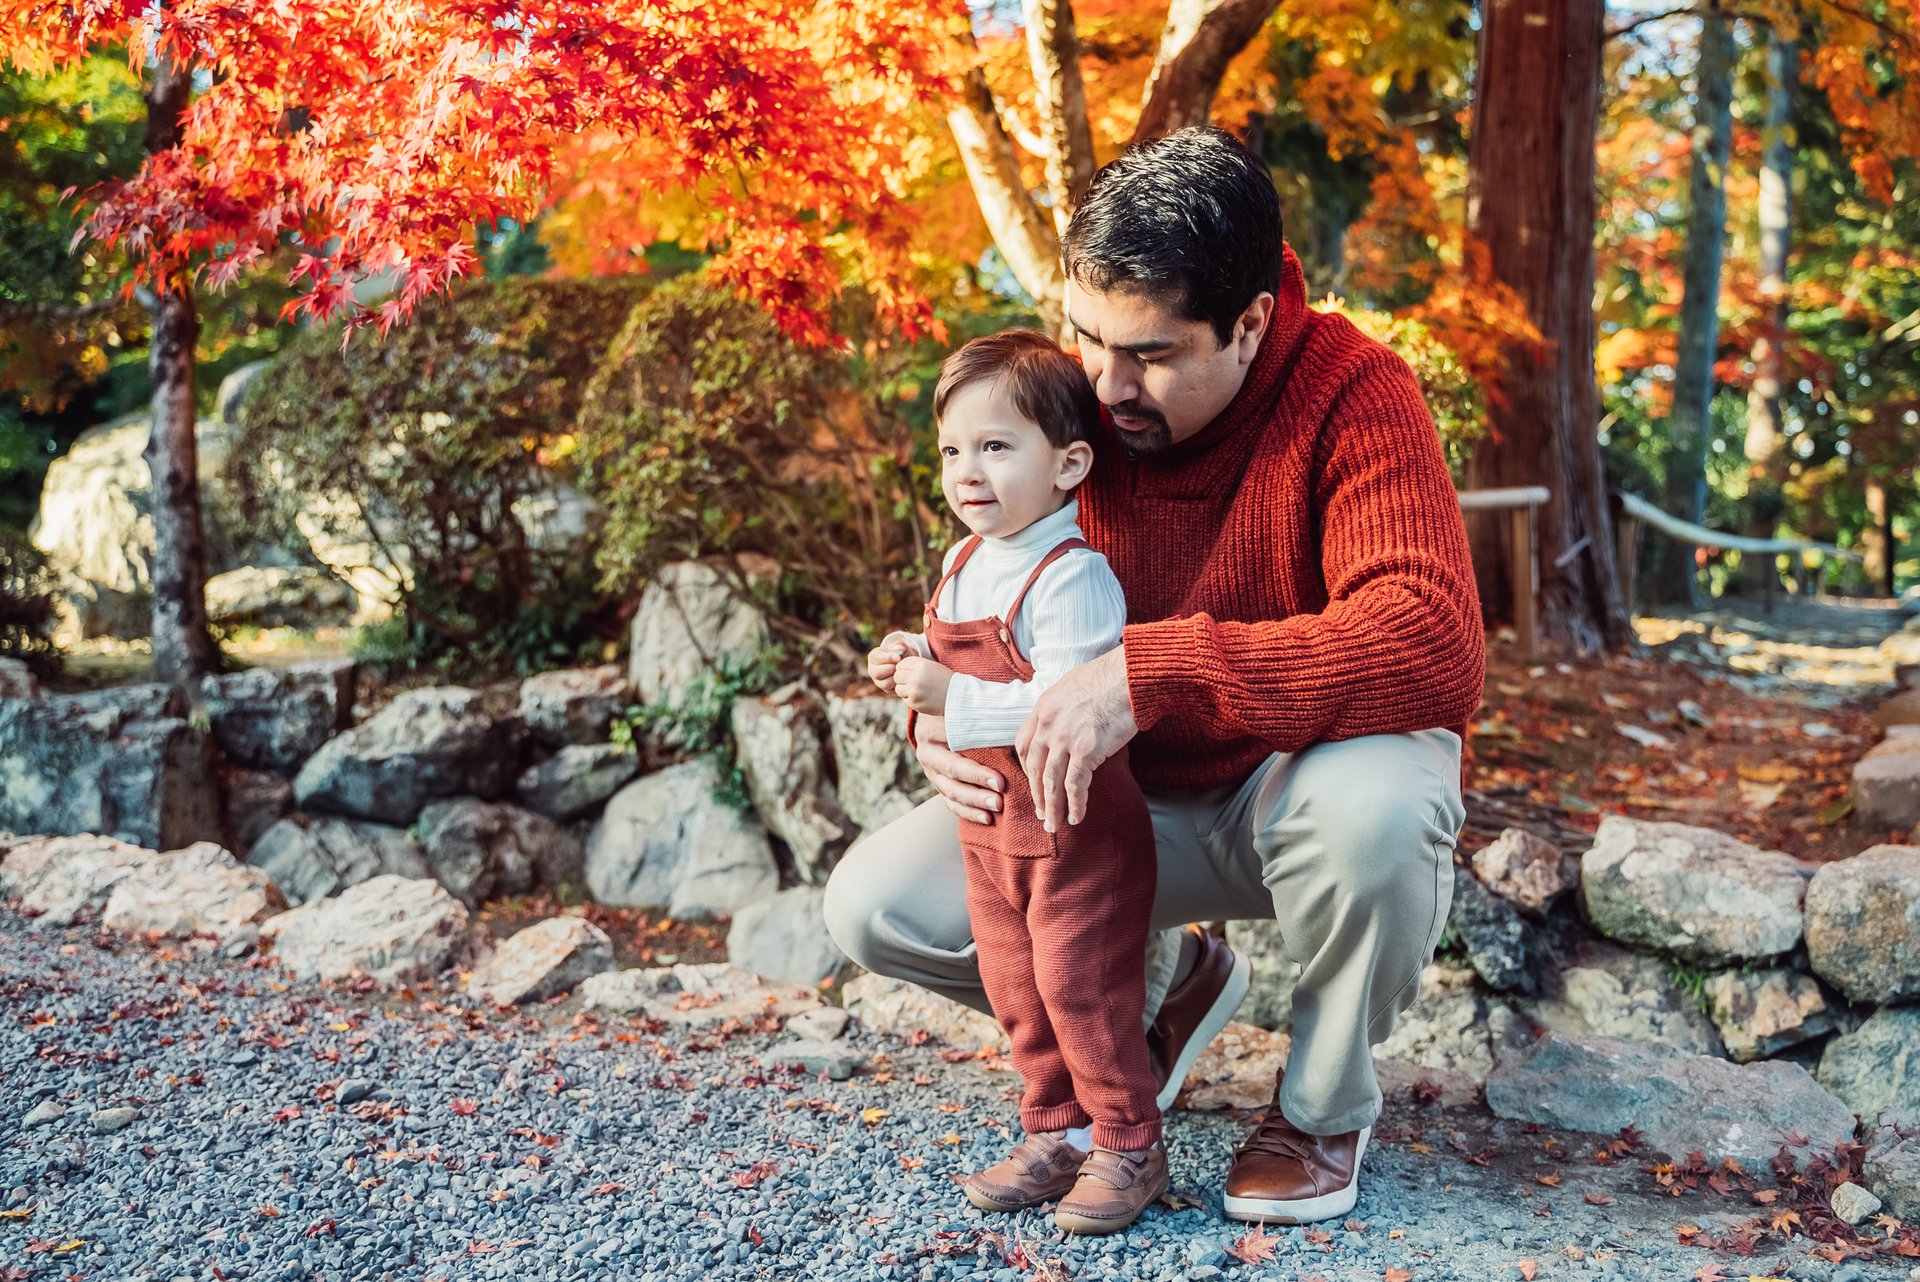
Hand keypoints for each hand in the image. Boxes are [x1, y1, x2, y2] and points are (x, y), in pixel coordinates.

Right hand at [866, 630, 914, 693]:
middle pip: (877, 673)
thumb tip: (899, 649)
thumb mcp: (901, 647)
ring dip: (895, 678)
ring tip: (901, 672)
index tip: (898, 657)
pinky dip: (898, 684)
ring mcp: (878, 681)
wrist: (905, 663)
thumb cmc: (901, 653)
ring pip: (884, 684)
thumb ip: (900, 646)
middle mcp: (873, 670)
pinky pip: (891, 690)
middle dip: (890, 669)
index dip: (887, 658)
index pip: (875, 658)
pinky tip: (903, 678)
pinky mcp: (886, 689)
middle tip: (899, 666)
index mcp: (874, 656)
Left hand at [893, 655, 952, 714]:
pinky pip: (904, 699)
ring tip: (916, 689)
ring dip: (904, 689)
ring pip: (898, 688)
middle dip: (902, 679)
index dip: (904, 668)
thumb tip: (897, 667)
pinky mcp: (915, 703)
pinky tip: (921, 697)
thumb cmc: (944, 679)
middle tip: (912, 681)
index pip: (901, 664)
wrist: (957, 696)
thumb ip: (915, 665)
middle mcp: (916, 677)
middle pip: (897, 676)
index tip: (910, 672)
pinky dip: (910, 698)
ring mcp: (914, 691)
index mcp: (921, 665)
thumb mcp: (932, 666)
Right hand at [911, 713, 1003, 823]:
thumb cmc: (961, 709)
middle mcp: (928, 752)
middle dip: (977, 785)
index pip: (955, 747)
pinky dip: (969, 812)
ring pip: (951, 791)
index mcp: (932, 730)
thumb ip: (983, 715)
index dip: (977, 767)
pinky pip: (951, 804)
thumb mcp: (966, 707)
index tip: (1001, 777)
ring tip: (997, 808)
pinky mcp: (938, 785)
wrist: (936, 715)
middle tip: (1000, 792)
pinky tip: (987, 819)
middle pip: (952, 772)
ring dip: (975, 802)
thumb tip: (1014, 719)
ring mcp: (931, 771)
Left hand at [1015, 646, 1136, 831]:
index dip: (1027, 769)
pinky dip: (1075, 805)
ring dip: (1052, 807)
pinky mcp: (1086, 751)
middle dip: (1037, 795)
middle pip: (1034, 768)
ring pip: (1051, 782)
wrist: (1130, 676)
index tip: (1034, 783)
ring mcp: (1065, 739)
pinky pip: (1075, 786)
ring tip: (1054, 825)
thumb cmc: (1110, 678)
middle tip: (1041, 813)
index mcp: (1042, 708)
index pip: (1024, 745)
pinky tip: (1077, 817)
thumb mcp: (1073, 686)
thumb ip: (1063, 707)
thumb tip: (1068, 721)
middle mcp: (1048, 725)